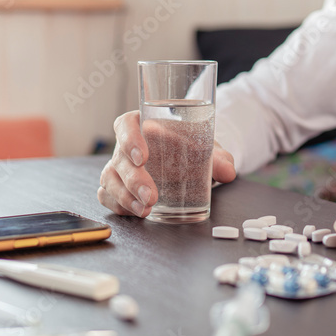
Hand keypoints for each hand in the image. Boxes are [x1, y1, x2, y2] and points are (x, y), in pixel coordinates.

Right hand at [97, 110, 236, 217]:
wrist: (191, 158)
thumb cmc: (192, 145)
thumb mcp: (207, 146)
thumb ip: (218, 157)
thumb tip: (228, 171)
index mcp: (142, 123)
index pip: (126, 125)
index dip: (129, 139)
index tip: (142, 156)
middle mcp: (126, 145)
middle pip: (119, 159)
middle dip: (133, 180)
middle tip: (151, 196)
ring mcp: (119, 166)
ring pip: (109, 179)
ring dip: (125, 196)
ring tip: (146, 210)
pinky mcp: (118, 185)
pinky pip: (107, 195)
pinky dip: (119, 205)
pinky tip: (137, 212)